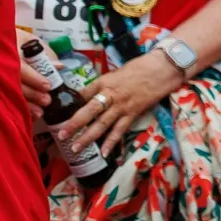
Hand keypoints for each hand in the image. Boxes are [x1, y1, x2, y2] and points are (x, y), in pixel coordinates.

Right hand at [16, 31, 53, 116]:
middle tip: (47, 101)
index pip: (20, 68)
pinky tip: (27, 115)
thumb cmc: (13, 41)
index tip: (47, 86)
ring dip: (25, 104)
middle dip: (32, 94)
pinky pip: (2, 100)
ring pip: (8, 94)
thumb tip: (59, 67)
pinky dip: (16, 108)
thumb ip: (43, 53)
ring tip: (40, 112)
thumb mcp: (27, 41)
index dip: (34, 78)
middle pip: (15, 83)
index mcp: (8, 51)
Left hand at [60, 51, 183, 155]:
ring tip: (75, 148)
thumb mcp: (116, 73)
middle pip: (89, 111)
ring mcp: (122, 105)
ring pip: (102, 123)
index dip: (69, 105)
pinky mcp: (133, 113)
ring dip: (88, 137)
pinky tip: (104, 153)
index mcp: (104, 81)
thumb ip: (102, 86)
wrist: (162, 69)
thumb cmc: (139, 68)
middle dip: (74, 124)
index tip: (57, 114)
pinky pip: (120, 130)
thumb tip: (87, 97)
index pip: (82, 94)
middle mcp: (111, 94)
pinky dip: (111, 142)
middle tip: (61, 135)